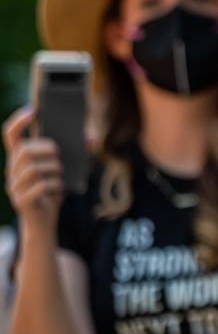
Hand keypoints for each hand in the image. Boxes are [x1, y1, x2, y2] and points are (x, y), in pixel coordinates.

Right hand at [3, 107, 63, 233]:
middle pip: (24, 151)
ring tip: (61, 175)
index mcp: (18, 160)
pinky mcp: (21, 202)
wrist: (44, 224)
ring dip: (54, 169)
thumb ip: (72, 154)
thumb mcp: (62, 171)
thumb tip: (91, 139)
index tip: (33, 109)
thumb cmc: (53, 192)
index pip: (10, 135)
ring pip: (34, 169)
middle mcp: (11, 171)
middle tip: (59, 154)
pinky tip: (59, 189)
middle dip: (46, 148)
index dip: (19, 121)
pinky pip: (40, 187)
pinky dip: (55, 185)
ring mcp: (14, 187)